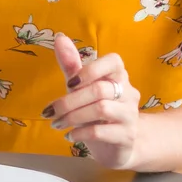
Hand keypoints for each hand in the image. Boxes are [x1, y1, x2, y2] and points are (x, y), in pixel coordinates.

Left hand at [43, 34, 141, 169]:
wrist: (120, 144)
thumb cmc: (97, 111)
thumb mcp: (82, 88)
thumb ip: (72, 65)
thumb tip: (59, 37)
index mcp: (118, 76)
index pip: (113, 62)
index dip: (90, 70)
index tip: (68, 83)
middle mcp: (129, 93)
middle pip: (99, 89)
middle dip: (69, 101)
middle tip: (51, 112)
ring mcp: (130, 115)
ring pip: (101, 109)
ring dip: (73, 117)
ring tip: (57, 124)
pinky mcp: (127, 136)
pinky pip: (101, 131)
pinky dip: (80, 132)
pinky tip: (70, 135)